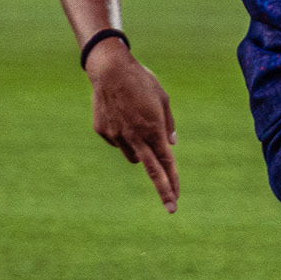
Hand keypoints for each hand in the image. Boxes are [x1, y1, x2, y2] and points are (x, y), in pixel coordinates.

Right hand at [88, 42, 179, 210]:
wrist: (109, 70)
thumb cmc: (141, 81)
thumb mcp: (162, 98)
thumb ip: (168, 123)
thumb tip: (171, 145)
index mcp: (153, 129)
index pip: (166, 162)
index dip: (173, 182)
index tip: (177, 199)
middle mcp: (136, 137)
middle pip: (152, 171)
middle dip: (164, 190)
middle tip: (172, 209)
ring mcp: (117, 137)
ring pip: (133, 156)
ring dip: (139, 150)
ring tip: (137, 125)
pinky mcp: (103, 132)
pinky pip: (117, 142)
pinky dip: (122, 136)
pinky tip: (120, 116)